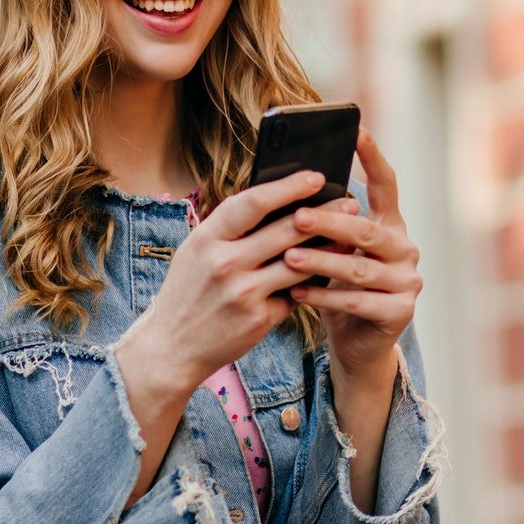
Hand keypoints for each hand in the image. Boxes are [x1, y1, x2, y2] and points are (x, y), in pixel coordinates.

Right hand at [114, 169, 333, 400]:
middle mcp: (224, 263)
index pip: (253, 203)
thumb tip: (273, 200)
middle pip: (285, 230)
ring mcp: (243, 293)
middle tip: (349, 200)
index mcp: (206, 238)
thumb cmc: (187, 292)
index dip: (288, 187)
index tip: (314, 176)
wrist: (172, 347)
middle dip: (323, 212)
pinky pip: (296, 293)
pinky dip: (314, 281)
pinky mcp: (259, 319)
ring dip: (330, 247)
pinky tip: (331, 270)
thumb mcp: (196, 252)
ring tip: (350, 234)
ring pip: (299, 262)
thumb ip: (229, 229)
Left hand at [284, 128, 421, 381]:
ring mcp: (408, 281)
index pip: (386, 184)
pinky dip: (324, 297)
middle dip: (330, 223)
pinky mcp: (401, 312)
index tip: (358, 129)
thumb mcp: (332, 252)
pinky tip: (297, 293)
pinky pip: (357, 301)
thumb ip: (325, 225)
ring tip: (288, 258)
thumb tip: (289, 190)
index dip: (373, 157)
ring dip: (320, 262)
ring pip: (359, 268)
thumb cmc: (337, 287)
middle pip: (366, 231)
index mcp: (391, 225)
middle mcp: (405, 249)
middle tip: (297, 217)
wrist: (357, 343)